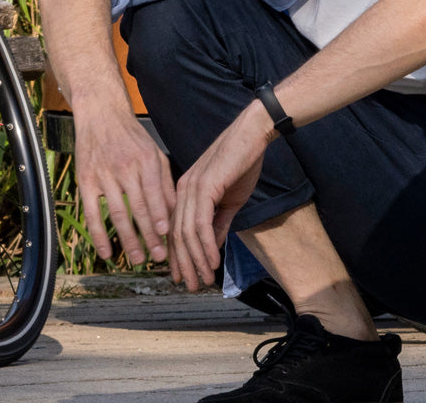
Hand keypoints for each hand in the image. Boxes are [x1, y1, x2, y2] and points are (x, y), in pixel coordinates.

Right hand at [73, 109, 174, 264]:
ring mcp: (103, 174)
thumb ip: (165, 183)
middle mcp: (124, 167)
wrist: (100, 114)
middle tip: (158, 257)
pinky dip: (98, 235)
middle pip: (138, 208)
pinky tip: (106, 252)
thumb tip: (176, 213)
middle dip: (150, 236)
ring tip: (138, 259)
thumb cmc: (131, 136)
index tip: (169, 238)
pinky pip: (91, 213)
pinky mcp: (85, 180)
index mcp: (145, 160)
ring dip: (128, 240)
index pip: (155, 195)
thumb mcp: (154, 153)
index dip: (161, 218)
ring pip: (117, 214)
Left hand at [169, 102, 273, 289]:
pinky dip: (206, 246)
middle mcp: (182, 190)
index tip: (181, 277)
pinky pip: (201, 223)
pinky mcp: (204, 186)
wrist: (251, 137)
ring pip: (186, 232)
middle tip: (189, 287)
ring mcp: (191, 187)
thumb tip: (212, 246)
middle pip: (176, 234)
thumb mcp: (228, 200)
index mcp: (184, 191)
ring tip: (203, 281)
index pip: (174, 229)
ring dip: (195, 260)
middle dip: (182, 264)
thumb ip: (218, 222)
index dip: (176, 255)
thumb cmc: (241, 164)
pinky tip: (212, 262)